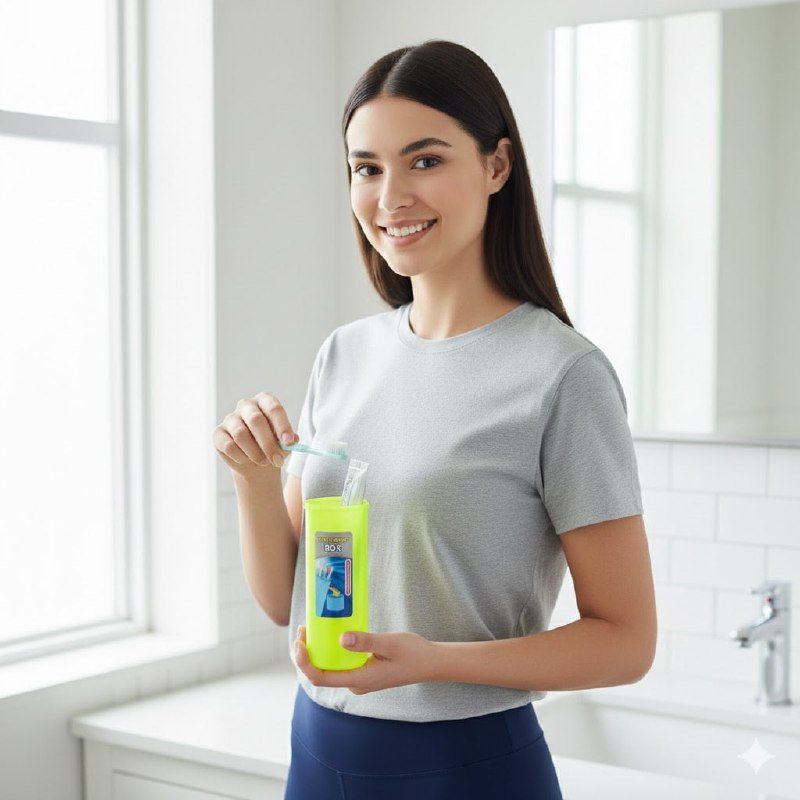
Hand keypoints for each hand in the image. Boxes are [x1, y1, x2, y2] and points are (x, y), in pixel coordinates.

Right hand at [212, 393, 298, 478]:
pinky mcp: (218, 433)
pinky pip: (229, 446)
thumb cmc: (273, 446)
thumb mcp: (285, 443)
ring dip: (255, 453)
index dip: (282, 425)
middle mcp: (246, 405)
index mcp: (265, 401)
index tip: (289, 442)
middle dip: (268, 443)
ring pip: (241, 434)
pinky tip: (247, 460)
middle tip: (277, 460)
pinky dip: (241, 457)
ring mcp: (230, 418)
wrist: (256, 462)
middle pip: (256, 420)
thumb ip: (289, 441)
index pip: (274, 408)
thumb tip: (292, 441)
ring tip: (264, 461)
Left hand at [294, 624, 439, 694]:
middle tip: (304, 628)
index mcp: (359, 680)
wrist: (431, 663)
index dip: (305, 662)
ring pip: (330, 667)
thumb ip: (366, 642)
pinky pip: (341, 663)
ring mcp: (360, 678)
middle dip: (308, 653)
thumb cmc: (413, 654)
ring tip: (313, 628)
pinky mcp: (364, 671)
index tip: (300, 642)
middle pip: (322, 672)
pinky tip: (331, 634)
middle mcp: (356, 683)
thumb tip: (342, 638)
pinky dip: (331, 649)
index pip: (321, 677)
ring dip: (318, 650)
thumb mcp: (390, 644)